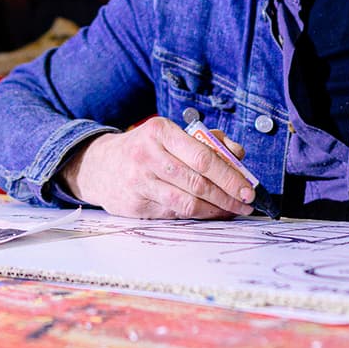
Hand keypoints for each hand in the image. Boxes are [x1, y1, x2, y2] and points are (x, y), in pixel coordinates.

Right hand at [60, 117, 255, 218]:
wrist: (101, 165)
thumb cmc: (145, 148)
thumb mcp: (171, 134)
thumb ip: (208, 141)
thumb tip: (238, 154)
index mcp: (160, 131)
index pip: (202, 157)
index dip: (229, 175)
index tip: (247, 188)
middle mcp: (147, 155)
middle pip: (197, 182)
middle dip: (228, 197)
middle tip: (245, 204)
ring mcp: (139, 182)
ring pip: (186, 203)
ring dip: (215, 210)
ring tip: (231, 211)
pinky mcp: (135, 205)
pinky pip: (173, 213)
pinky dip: (196, 216)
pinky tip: (209, 213)